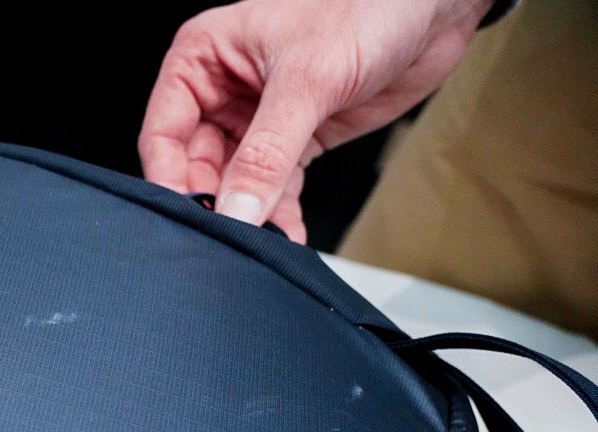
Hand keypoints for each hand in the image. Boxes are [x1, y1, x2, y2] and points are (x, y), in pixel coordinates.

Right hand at [138, 0, 490, 241]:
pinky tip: (287, 235)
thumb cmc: (369, 7)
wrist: (434, 8)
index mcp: (203, 58)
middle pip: (195, 164)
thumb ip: (267, 153)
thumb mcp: (308, 80)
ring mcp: (257, 117)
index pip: (164, 133)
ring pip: (235, 182)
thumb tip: (236, 209)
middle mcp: (222, 89)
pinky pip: (274, 187)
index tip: (190, 215)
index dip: (172, 178)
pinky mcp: (294, 139)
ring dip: (250, 214)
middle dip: (216, 201)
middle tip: (232, 233)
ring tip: (263, 240)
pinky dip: (280, 214)